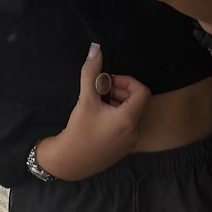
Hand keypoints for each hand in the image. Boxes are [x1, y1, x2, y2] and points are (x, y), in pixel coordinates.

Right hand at [36, 42, 151, 180]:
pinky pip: (126, 128)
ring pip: (130, 115)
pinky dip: (116, 118)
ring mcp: (129, 143)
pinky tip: (98, 120)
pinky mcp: (123, 150)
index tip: (109, 82)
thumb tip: (96, 48)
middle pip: (136, 103)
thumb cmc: (78, 131)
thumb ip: (91, 73)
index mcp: (128, 119)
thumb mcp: (85, 99)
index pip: (142, 91)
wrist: (69, 162)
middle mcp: (134, 132)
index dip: (127, 81)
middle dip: (120, 92)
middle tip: (100, 91)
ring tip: (98, 105)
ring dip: (117, 104)